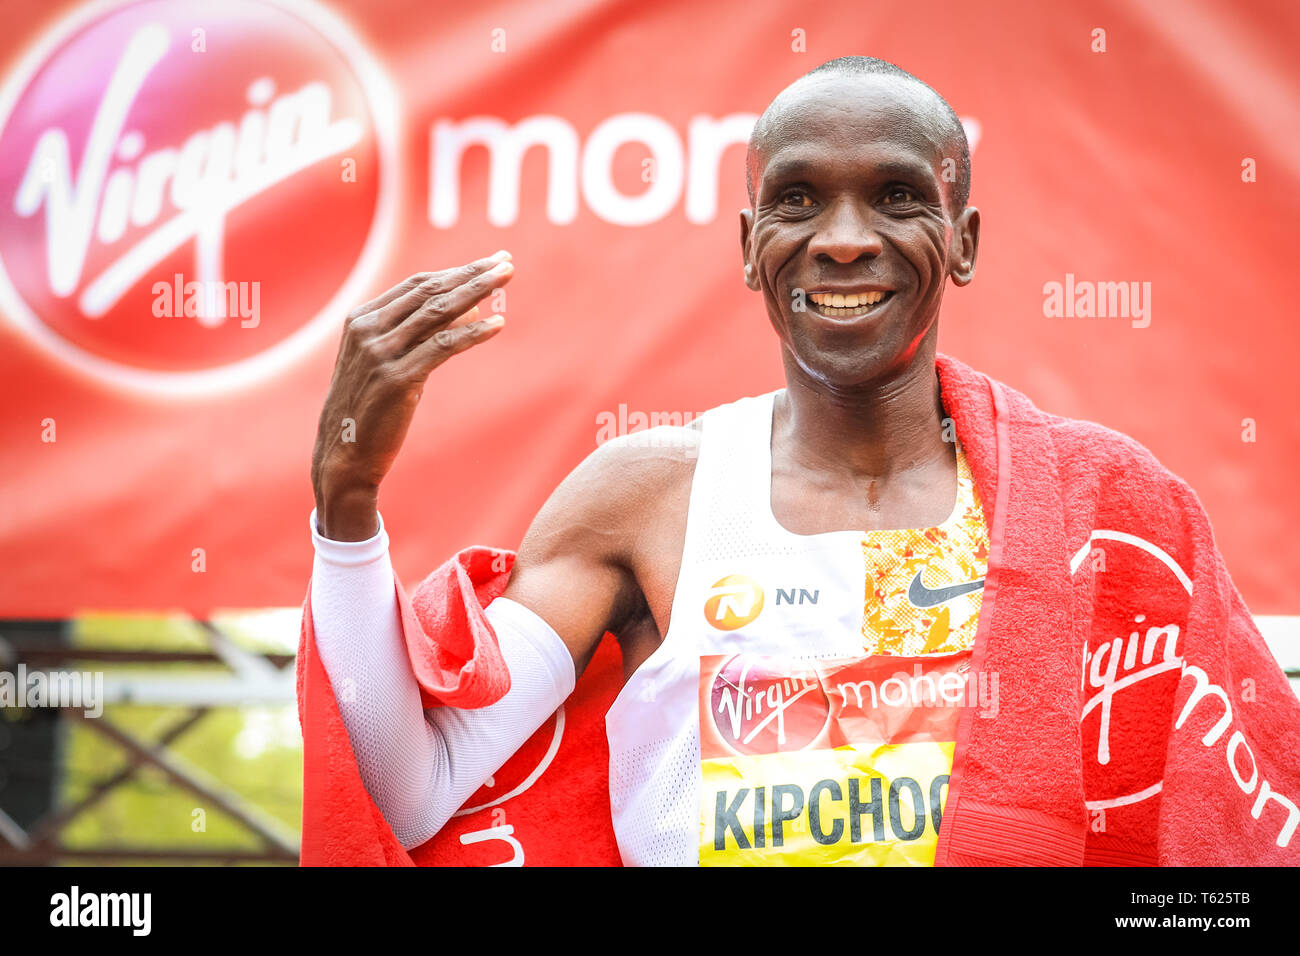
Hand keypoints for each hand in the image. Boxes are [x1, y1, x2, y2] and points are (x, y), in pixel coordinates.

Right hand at [311, 251, 513, 538]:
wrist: (344, 455)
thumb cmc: (370, 409)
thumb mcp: (389, 362)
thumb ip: (421, 335)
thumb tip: (471, 309)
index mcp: (361, 319)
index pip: (417, 284)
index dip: (456, 270)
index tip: (489, 262)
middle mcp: (368, 330)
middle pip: (430, 291)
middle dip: (472, 273)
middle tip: (505, 261)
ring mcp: (380, 353)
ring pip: (439, 312)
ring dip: (478, 291)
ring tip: (507, 277)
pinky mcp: (397, 379)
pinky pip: (443, 347)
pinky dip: (473, 332)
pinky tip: (498, 323)